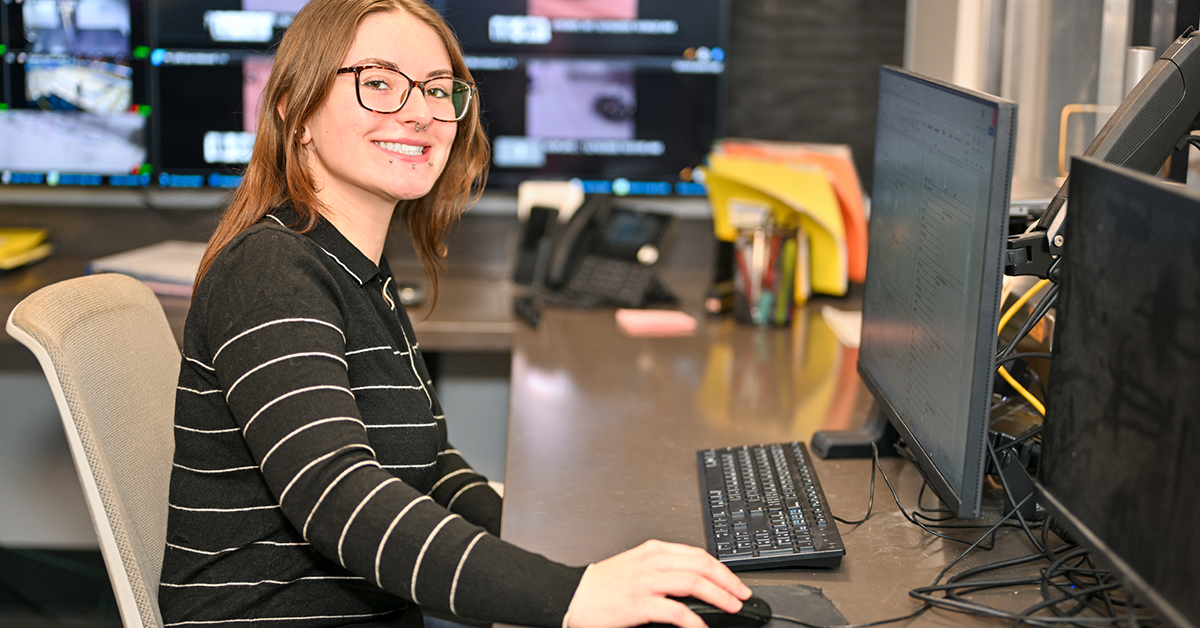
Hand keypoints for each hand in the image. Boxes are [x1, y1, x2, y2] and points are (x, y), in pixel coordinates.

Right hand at [564, 540, 751, 627]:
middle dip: (728, 581)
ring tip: (732, 607)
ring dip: (719, 596)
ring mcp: (645, 582)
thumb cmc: (605, 585)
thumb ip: (665, 569)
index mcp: (653, 550)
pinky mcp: (639, 604)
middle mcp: (652, 562)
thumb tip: (698, 581)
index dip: (723, 568)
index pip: (698, 554)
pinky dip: (694, 620)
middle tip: (742, 595)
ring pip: (694, 583)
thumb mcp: (637, 566)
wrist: (574, 596)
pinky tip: (702, 627)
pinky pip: (676, 611)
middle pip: (701, 565)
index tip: (737, 582)